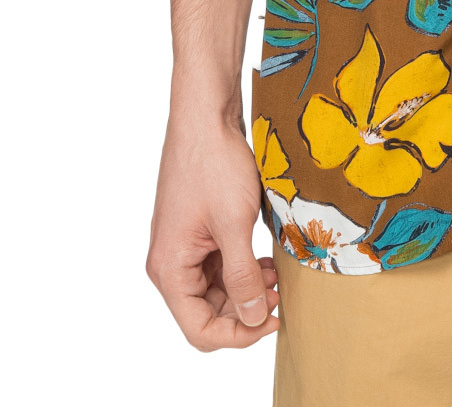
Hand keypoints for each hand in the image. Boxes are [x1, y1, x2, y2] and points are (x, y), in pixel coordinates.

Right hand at [146, 111, 279, 350]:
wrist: (205, 117)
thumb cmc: (214, 165)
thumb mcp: (234, 225)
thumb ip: (243, 276)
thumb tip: (255, 317)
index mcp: (170, 269)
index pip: (199, 329)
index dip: (239, 333)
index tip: (274, 320)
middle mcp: (171, 264)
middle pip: (207, 312)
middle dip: (247, 309)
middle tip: (282, 295)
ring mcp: (184, 246)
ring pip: (216, 290)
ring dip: (248, 288)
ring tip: (278, 274)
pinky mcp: (198, 231)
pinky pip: (219, 265)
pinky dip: (243, 267)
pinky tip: (267, 258)